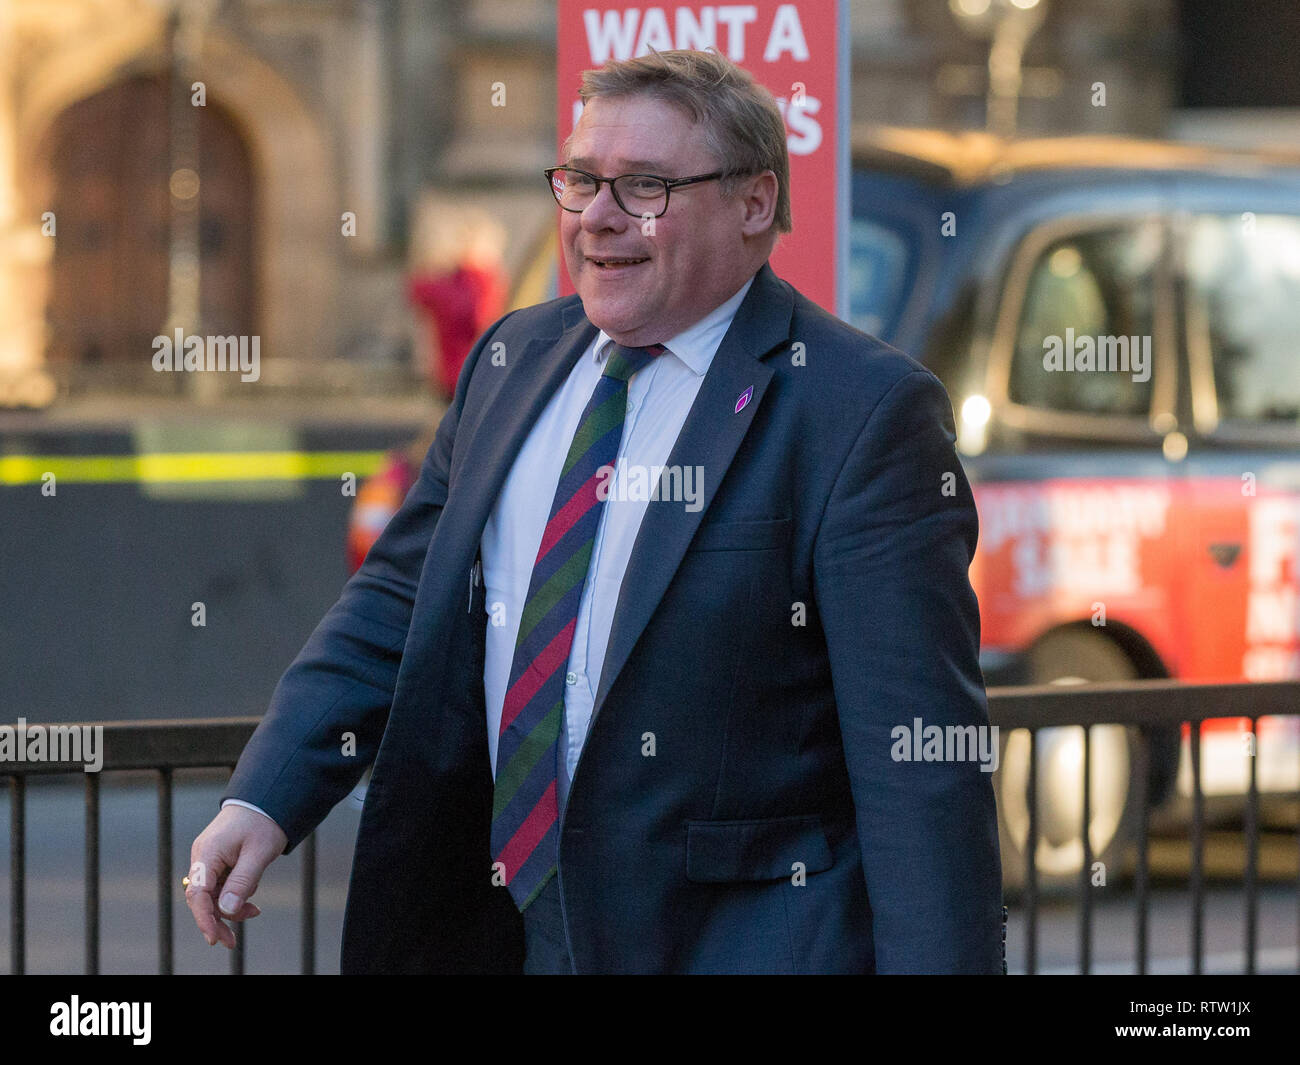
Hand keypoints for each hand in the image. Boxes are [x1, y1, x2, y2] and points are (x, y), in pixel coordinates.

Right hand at [185, 804, 287, 948]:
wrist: (267, 799)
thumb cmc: (264, 822)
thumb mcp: (259, 853)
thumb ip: (242, 882)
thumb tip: (226, 911)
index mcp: (207, 853)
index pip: (197, 893)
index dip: (204, 919)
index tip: (214, 939)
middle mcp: (203, 857)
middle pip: (201, 898)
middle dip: (216, 920)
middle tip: (232, 943)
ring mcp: (209, 858)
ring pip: (212, 894)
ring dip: (229, 909)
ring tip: (254, 912)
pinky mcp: (217, 860)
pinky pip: (220, 885)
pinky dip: (233, 896)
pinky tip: (251, 899)